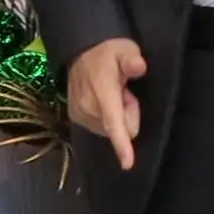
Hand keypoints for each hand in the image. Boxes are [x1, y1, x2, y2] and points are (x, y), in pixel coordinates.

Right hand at [65, 37, 145, 171]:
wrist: (81, 50)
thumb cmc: (108, 51)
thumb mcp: (125, 49)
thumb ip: (132, 60)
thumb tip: (139, 67)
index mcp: (102, 92)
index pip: (114, 121)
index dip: (122, 143)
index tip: (127, 164)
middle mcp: (87, 107)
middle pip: (121, 129)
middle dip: (128, 113)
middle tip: (125, 91)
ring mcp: (79, 114)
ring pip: (110, 130)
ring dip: (117, 115)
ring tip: (113, 93)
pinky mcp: (75, 117)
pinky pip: (101, 128)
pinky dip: (106, 118)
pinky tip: (102, 99)